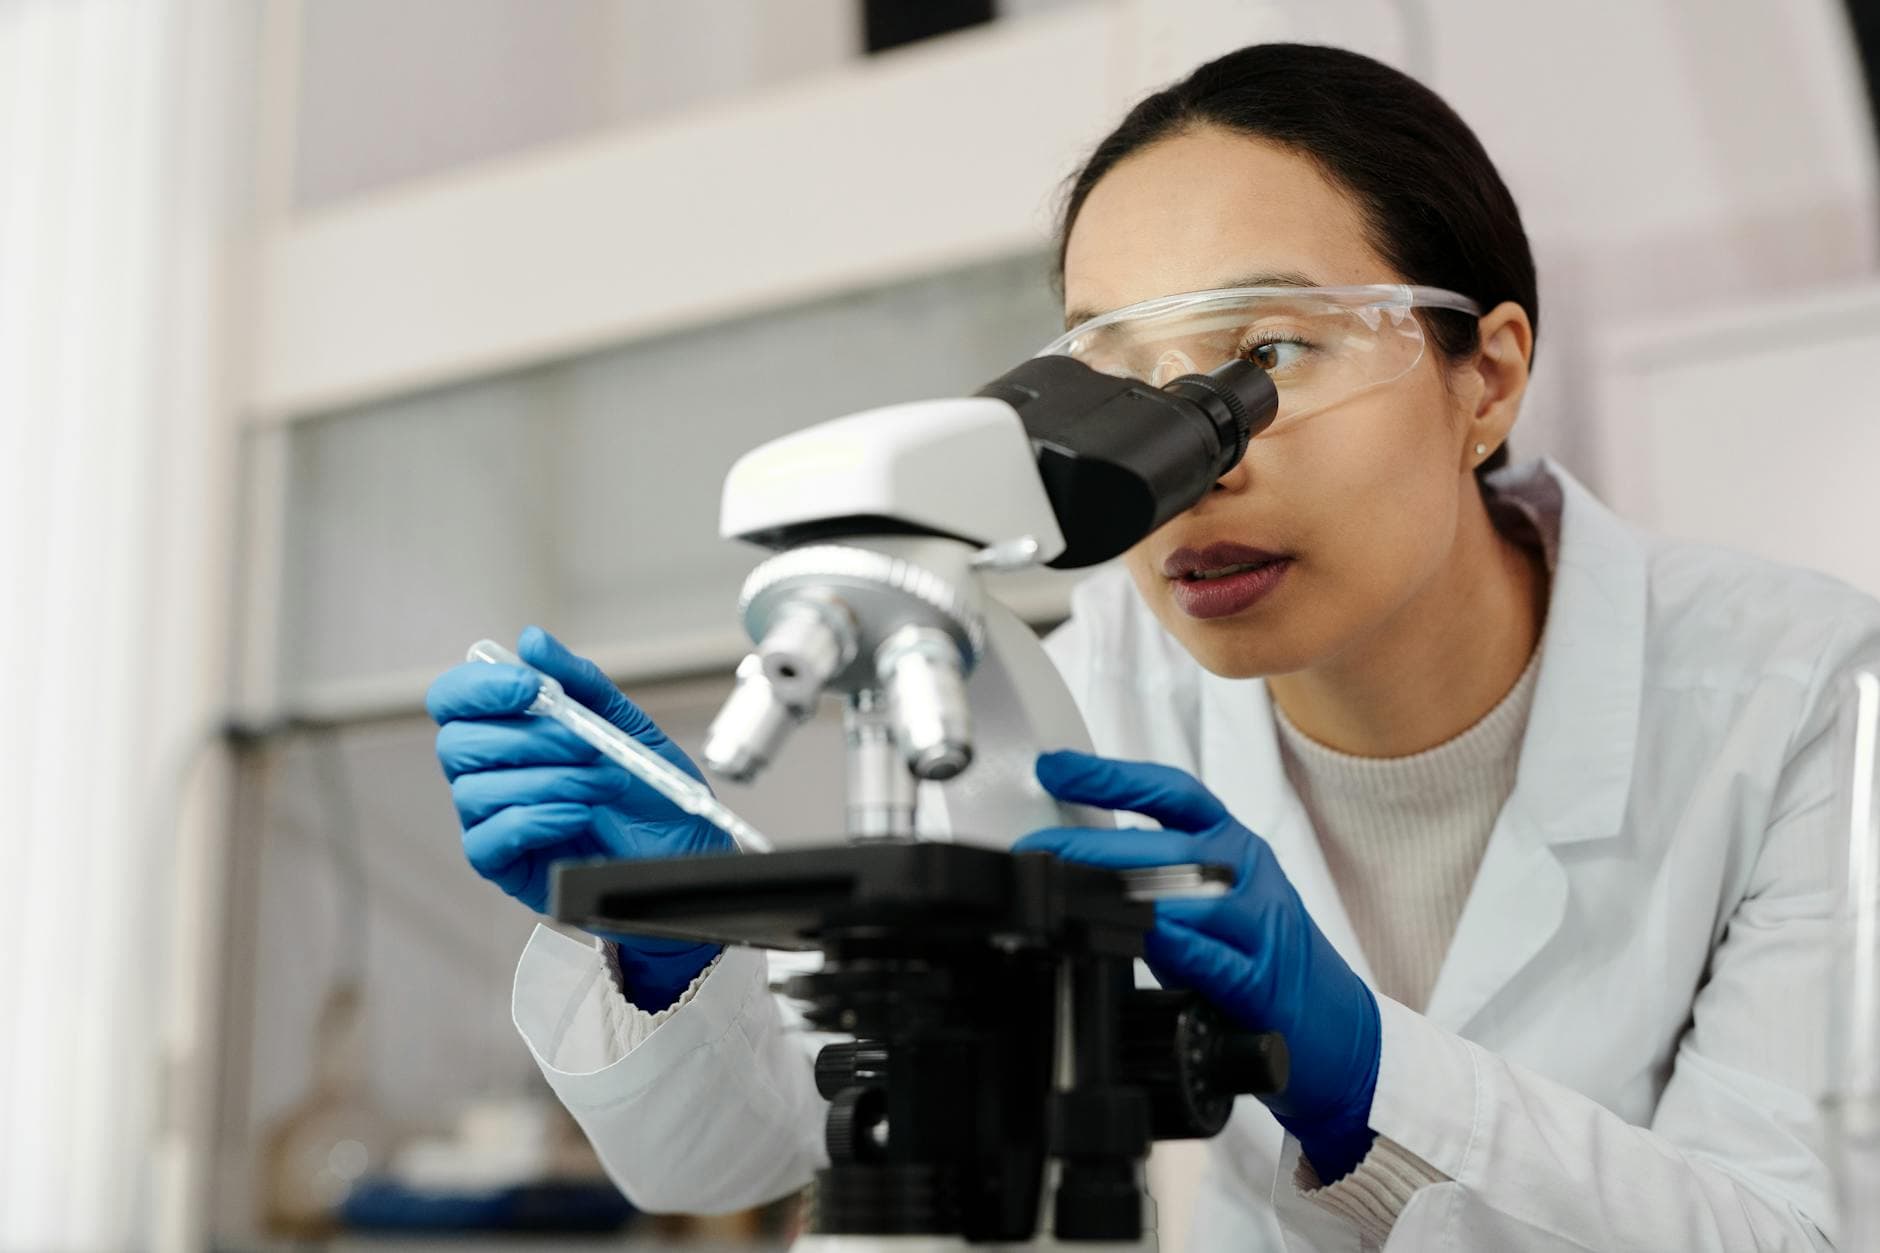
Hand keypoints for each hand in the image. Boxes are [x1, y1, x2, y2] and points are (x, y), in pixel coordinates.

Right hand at [427, 626, 733, 1008]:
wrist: (684, 855)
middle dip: (529, 738)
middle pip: (456, 744)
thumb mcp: (625, 725)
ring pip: (475, 791)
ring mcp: (493, 821)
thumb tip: (532, 640)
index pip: (454, 700)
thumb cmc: (650, 793)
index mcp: (509, 731)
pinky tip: (577, 816)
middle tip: (586, 744)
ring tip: (603, 784)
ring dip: (548, 780)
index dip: (480, 688)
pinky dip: (535, 820)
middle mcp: (491, 773)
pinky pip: (486, 840)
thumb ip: (579, 682)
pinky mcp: (504, 866)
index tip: (531, 687)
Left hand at [1014, 750, 1380, 1180]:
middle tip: (1041, 848)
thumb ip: (1155, 874)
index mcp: (1231, 846)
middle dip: (1096, 845)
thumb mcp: (1208, 900)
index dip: (1112, 776)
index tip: (1056, 767)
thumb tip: (1075, 855)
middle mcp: (1247, 874)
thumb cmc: (1259, 957)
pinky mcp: (1263, 982)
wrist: (1335, 1027)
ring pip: (1194, 894)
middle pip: (1170, 845)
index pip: (1173, 794)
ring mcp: (1260, 925)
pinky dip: (1178, 946)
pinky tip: (1145, 939)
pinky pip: (1216, 957)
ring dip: (1128, 892)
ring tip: (1074, 889)